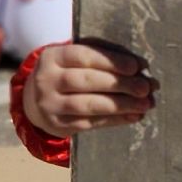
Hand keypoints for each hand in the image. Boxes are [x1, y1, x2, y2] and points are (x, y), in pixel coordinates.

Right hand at [22, 43, 156, 138]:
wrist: (35, 100)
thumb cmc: (66, 73)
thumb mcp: (75, 60)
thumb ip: (103, 58)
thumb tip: (140, 67)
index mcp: (53, 57)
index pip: (84, 56)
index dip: (112, 61)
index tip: (136, 66)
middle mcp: (47, 80)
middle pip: (87, 81)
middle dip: (120, 84)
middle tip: (146, 87)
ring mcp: (50, 105)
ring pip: (89, 105)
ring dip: (121, 105)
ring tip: (145, 104)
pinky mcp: (58, 125)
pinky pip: (90, 123)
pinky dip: (115, 120)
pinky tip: (133, 115)